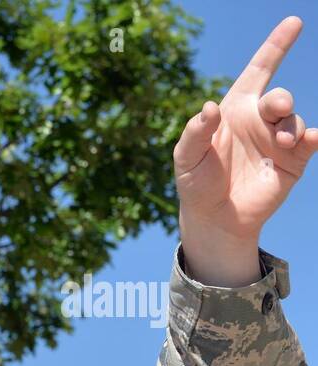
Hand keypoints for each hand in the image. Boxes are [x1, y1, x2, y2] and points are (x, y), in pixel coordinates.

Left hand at [174, 16, 317, 283]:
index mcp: (235, 110)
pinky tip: (311, 140)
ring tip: (282, 144)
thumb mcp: (186, 158)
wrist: (214, 218)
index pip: (259, 71)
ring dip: (290, 127)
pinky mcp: (294, 161)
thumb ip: (195, 132)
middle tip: (276, 108)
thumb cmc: (196, 183)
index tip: (294, 22)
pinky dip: (314, 138)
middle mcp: (259, 120)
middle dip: (281, 99)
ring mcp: (278, 139)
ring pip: (293, 121)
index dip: (276, 46)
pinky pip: (311, 142)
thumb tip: (209, 107)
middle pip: (279, 97)